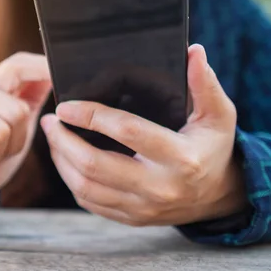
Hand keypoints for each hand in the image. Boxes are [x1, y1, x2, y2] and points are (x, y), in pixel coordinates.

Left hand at [41, 44, 246, 225]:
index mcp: (181, 158)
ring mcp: (144, 208)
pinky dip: (71, 180)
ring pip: (86, 188)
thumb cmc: (214, 147)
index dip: (92, 116)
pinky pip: (90, 203)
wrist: (219, 196)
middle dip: (64, 141)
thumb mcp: (219, 115)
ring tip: (53, 136)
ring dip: (61, 160)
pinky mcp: (132, 219)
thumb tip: (193, 51)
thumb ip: (205, 84)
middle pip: (95, 166)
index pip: (128, 132)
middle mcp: (160, 188)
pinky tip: (65, 159)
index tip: (66, 106)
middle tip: (51, 121)